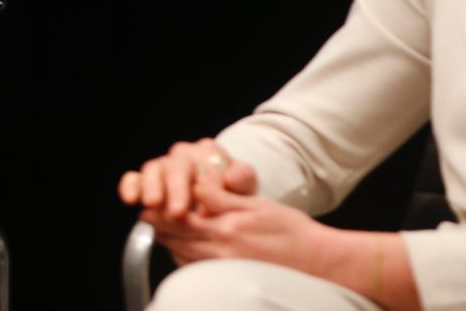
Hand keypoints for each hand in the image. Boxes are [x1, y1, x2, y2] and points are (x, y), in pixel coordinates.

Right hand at [117, 136, 256, 220]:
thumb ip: (242, 180)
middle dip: (177, 189)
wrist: (219, 205)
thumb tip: (230, 179)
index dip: (206, 184)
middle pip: (178, 166)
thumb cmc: (233, 195)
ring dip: (152, 187)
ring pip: (153, 169)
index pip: (206, 162)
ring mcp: (163, 166)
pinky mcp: (144, 180)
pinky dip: (130, 186)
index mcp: (209, 152)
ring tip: (153, 205)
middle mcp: (183, 155)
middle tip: (178, 211)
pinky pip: (133, 178)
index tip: (208, 207)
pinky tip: (131, 199)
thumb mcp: (246, 187)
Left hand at [147, 171, 330, 268]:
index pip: (179, 222)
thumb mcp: (256, 204)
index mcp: (226, 231)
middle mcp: (222, 255)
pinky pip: (198, 270)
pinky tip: (187, 246)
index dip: (158, 212)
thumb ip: (221, 198)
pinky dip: (186, 256)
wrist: (319, 262)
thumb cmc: (292, 231)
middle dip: (159, 226)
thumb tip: (195, 186)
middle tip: (148, 213)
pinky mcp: (230, 280)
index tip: (146, 203)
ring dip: (171, 241)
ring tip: (163, 227)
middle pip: (175, 241)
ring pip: (183, 257)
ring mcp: (225, 270)